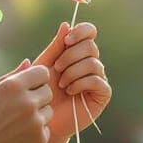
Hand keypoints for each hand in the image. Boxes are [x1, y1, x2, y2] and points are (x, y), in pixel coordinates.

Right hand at [0, 60, 53, 142]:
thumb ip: (11, 76)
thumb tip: (29, 63)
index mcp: (14, 86)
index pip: (43, 72)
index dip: (36, 80)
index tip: (26, 88)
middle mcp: (27, 102)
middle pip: (48, 91)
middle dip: (38, 97)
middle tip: (19, 108)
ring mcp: (35, 122)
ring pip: (49, 111)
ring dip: (38, 115)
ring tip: (17, 123)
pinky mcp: (40, 139)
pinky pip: (46, 129)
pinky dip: (36, 132)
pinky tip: (18, 136)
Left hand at [33, 22, 111, 139]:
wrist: (42, 118)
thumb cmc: (40, 92)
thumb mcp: (45, 65)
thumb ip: (56, 46)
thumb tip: (66, 25)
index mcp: (78, 52)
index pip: (89, 32)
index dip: (81, 32)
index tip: (66, 42)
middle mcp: (91, 63)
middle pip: (90, 46)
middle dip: (70, 56)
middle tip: (57, 69)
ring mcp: (98, 78)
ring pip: (93, 63)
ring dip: (73, 72)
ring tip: (61, 85)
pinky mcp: (102, 94)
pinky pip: (97, 80)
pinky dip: (80, 83)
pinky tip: (70, 91)